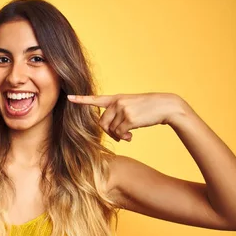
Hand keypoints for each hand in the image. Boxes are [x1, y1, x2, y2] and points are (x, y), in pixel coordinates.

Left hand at [68, 92, 187, 141]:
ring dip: (119, 136)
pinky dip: (124, 138)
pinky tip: (132, 137)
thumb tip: (114, 133)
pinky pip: (120, 133)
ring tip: (128, 136)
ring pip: (111, 130)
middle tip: (120, 137)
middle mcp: (117, 102)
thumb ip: (118, 115)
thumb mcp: (131, 106)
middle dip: (108, 132)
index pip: (96, 99)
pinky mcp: (129, 118)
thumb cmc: (149, 108)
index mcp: (116, 98)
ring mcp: (123, 109)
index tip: (69, 97)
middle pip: (102, 123)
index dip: (82, 100)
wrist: (166, 106)